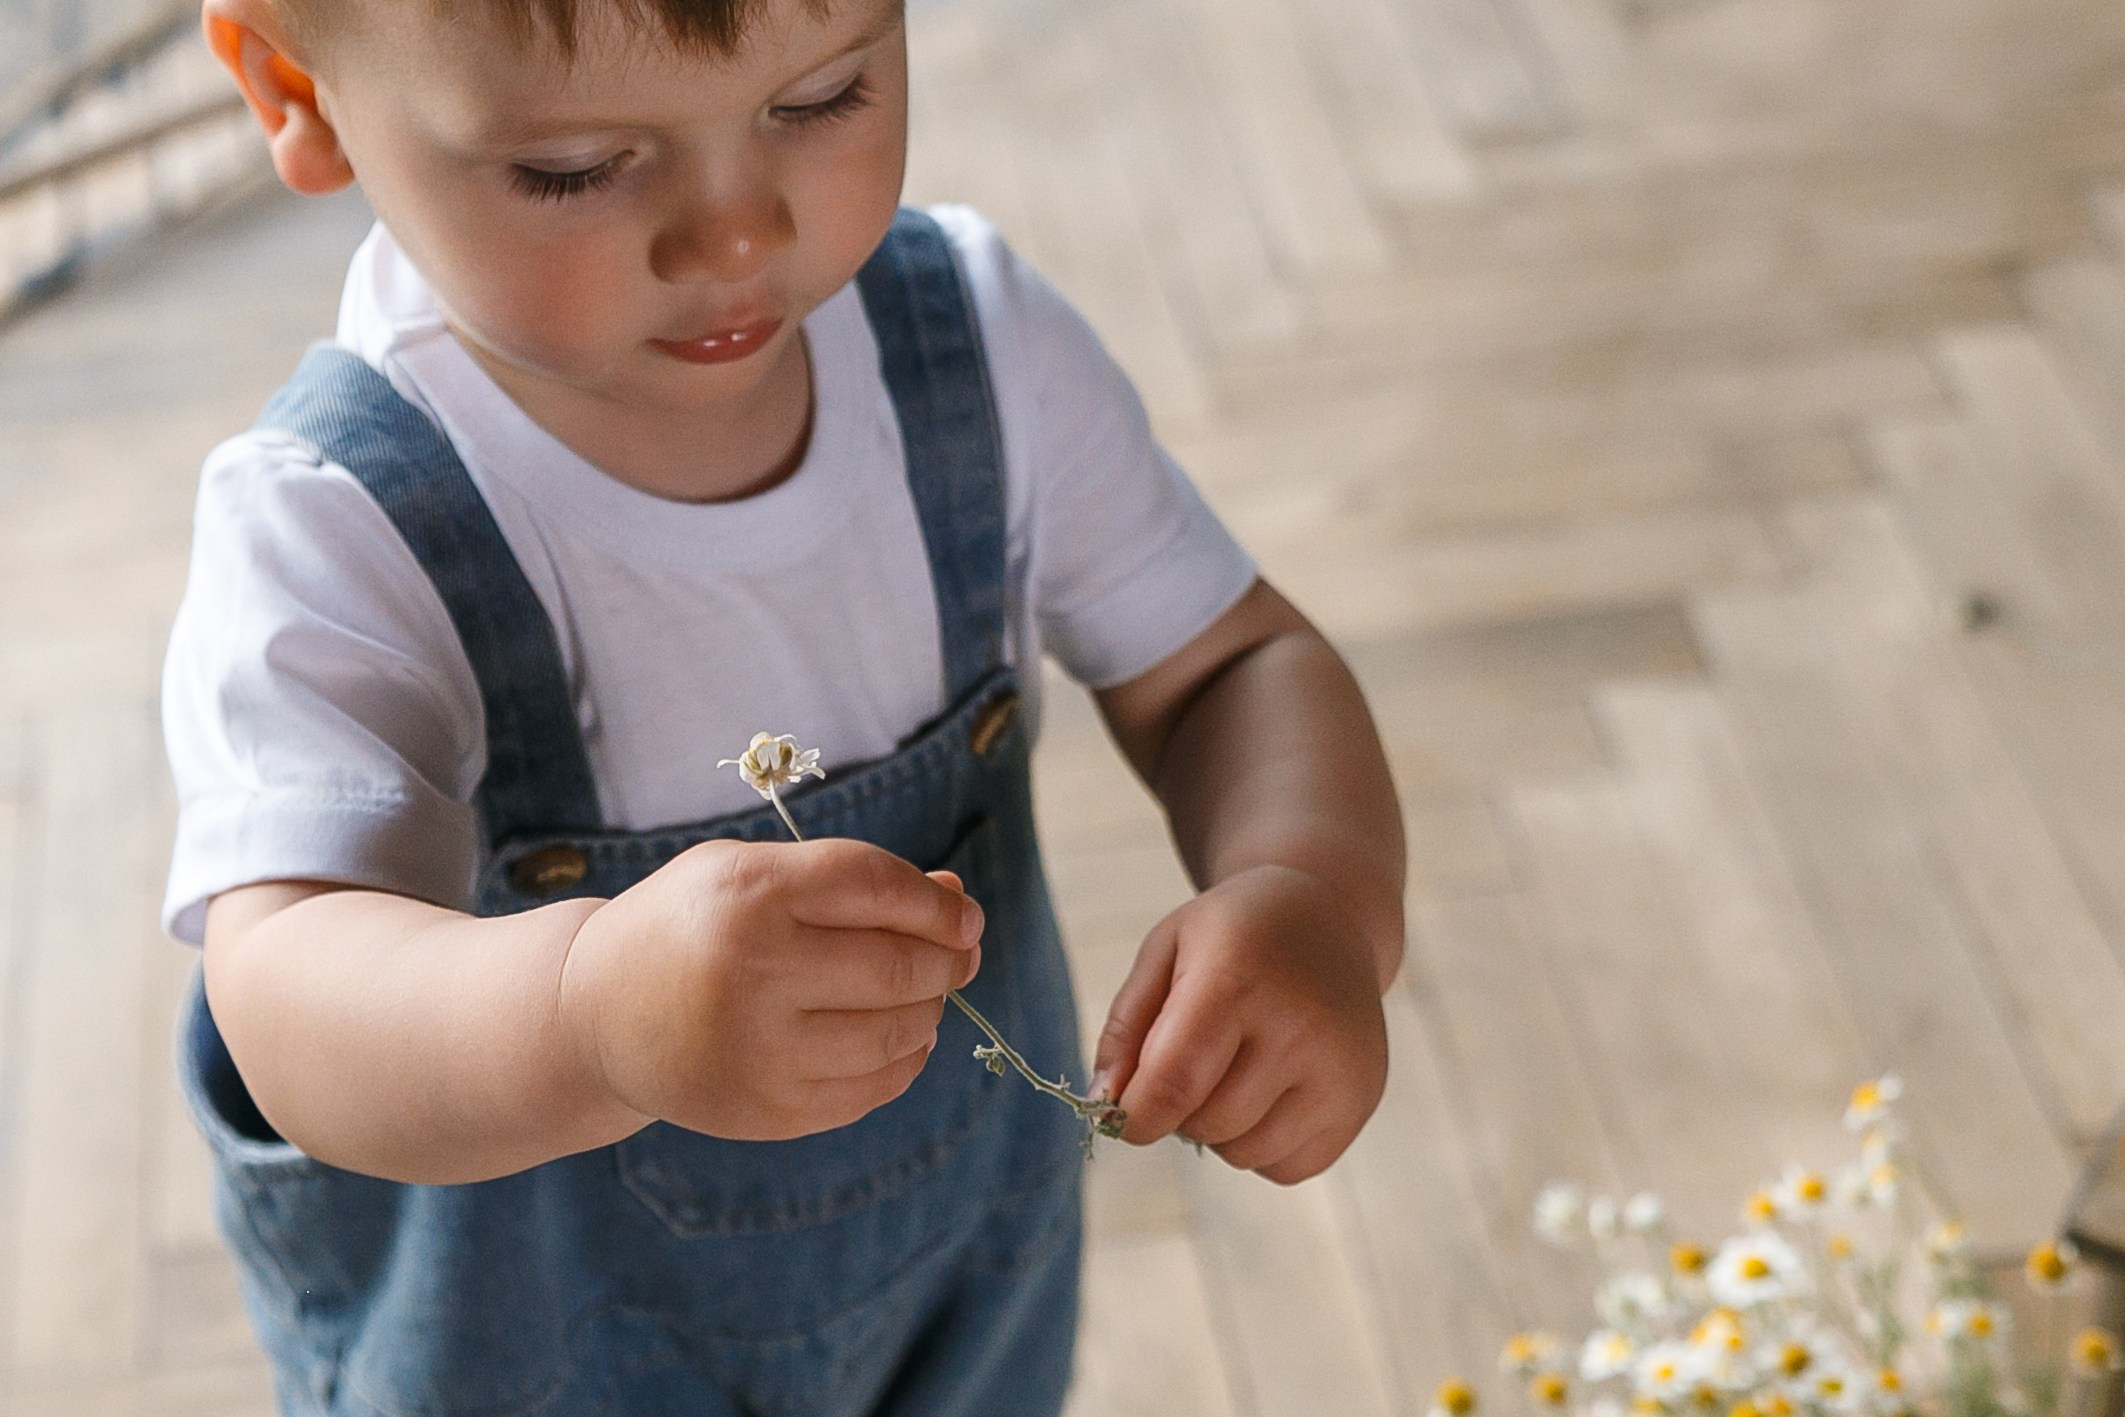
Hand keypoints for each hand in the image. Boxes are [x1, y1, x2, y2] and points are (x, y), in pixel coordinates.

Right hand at [557, 837, 982, 1140]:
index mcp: (749, 893)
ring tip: (924, 995)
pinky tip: (900, 1040)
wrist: (596, 1012)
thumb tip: (956, 898)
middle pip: (898, 966)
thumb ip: (851, 880)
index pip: (877, 888)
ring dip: (929, 1012)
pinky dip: (904, 1062)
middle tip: (959, 957)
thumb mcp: (754, 874)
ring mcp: (758, 1050)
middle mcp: (753, 970)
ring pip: (895, 1033)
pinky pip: (870, 1089)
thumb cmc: (694, 926)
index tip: (966, 916)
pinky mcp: (765, 1111)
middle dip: (948, 961)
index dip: (938, 905)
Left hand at [1091, 865, 1387, 1183]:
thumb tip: (1106, 1102)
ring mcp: (1340, 1068)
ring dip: (1222, 1130)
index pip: (1173, 1082)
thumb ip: (1127, 1027)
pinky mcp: (1362, 1100)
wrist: (1328, 918)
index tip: (1125, 1111)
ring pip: (1245, 1153)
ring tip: (1235, 1070)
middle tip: (1191, 1064)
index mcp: (1237, 978)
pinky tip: (1272, 1089)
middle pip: (1207, 1123)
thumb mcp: (1166, 950)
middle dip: (1179, 1111)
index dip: (1136, 1114)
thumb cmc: (1233, 937)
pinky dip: (1263, 1145)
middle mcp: (1299, 1025)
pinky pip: (1286, 1168)